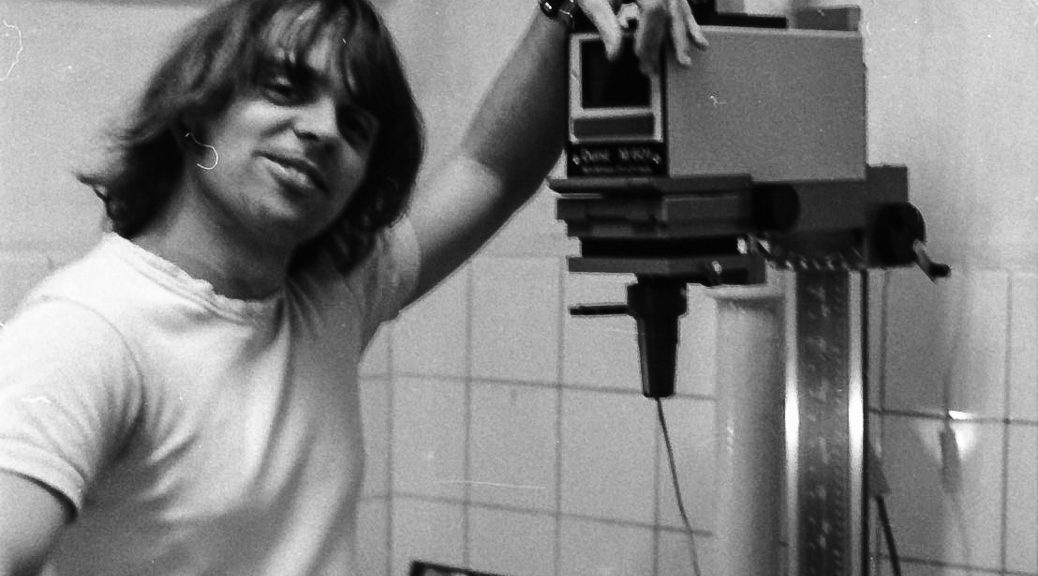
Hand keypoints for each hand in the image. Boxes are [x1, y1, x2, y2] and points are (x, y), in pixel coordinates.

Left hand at [576, 0, 708, 74]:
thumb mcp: (594, 2)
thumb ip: (606, 25)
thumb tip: (614, 54)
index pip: (654, 10)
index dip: (649, 36)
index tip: (639, 57)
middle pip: (670, 12)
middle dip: (664, 43)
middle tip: (654, 69)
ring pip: (680, 10)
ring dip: (684, 36)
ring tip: (685, 59)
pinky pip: (681, 5)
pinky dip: (688, 23)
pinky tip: (698, 39)